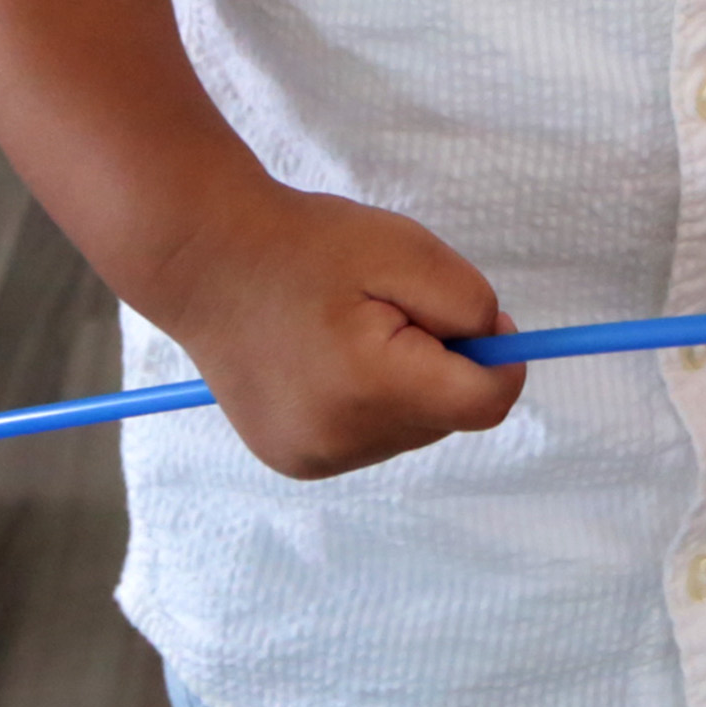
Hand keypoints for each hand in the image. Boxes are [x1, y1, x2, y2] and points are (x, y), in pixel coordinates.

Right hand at [142, 183, 527, 480]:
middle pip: (446, 417)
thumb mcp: (406, 249)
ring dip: (406, 387)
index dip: (499, 361)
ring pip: (409, 430)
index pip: (483, 404)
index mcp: (374, 387)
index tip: (482, 322)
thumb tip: (496, 350)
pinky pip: (369, 438)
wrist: (205, 260)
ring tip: (351, 331)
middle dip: (443, 366)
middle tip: (394, 310)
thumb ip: (469, 303)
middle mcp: (343, 439)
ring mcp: (313, 457)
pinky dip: (370, 403)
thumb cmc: (308, 246)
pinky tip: (330, 361)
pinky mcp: (295, 460)